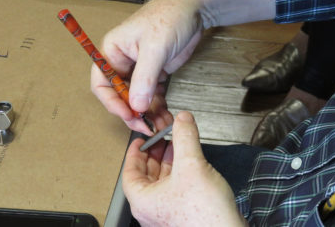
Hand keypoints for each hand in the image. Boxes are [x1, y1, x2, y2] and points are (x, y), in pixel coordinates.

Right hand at [91, 0, 202, 133]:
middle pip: (120, 95)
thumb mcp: (155, 47)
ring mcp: (140, 69)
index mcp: (113, 51)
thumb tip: (135, 106)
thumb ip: (144, 78)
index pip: (102, 83)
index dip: (112, 102)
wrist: (196, 7)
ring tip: (160, 126)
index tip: (128, 115)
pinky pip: (152, 95)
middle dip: (132, 112)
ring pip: (137, 98)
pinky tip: (165, 117)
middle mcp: (123, 62)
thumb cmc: (170, 16)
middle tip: (146, 127)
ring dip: (146, 114)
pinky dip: (157, 107)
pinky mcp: (156, 73)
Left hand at [123, 111, 247, 226]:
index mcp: (142, 201)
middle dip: (156, 153)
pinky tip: (190, 162)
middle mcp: (152, 209)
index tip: (141, 140)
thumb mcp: (191, 165)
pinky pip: (175, 188)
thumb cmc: (204, 215)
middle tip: (162, 138)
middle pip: (147, 175)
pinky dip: (179, 172)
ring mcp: (167, 213)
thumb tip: (182, 119)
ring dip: (169, 161)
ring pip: (162, 181)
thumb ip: (185, 137)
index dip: (135, 152)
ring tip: (178, 145)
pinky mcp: (183, 214)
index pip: (129, 172)